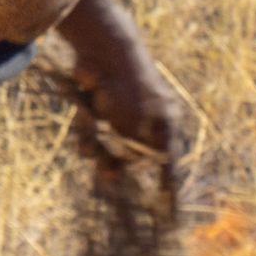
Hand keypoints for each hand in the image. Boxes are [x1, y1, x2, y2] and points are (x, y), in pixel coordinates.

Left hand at [55, 0, 193, 175]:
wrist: (105, 52)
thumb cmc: (129, 92)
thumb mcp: (136, 127)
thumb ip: (136, 153)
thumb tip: (128, 173)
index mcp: (165, 121)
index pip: (168, 159)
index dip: (166, 182)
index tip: (166, 203)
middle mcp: (145, 116)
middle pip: (131, 153)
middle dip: (116, 163)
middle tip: (107, 175)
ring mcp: (121, 109)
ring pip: (107, 142)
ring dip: (97, 145)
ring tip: (92, 138)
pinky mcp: (99, 104)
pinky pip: (93, 128)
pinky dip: (88, 128)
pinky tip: (86, 118)